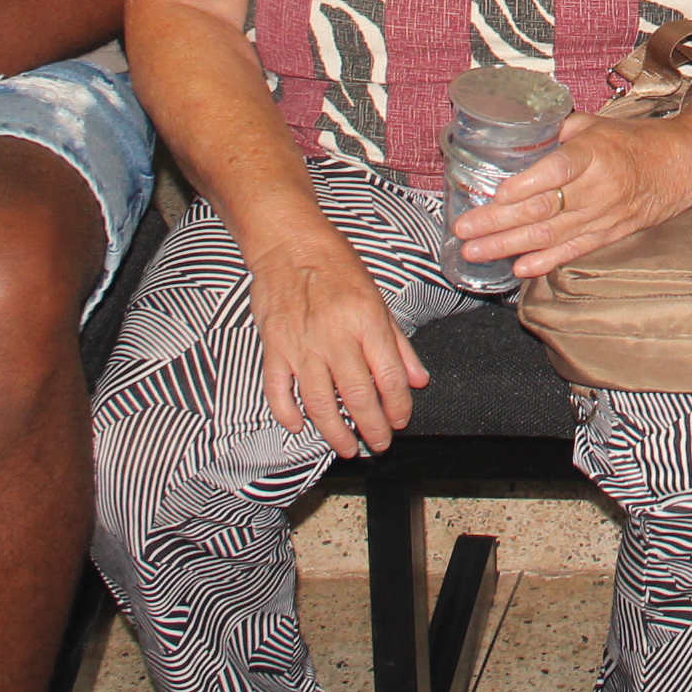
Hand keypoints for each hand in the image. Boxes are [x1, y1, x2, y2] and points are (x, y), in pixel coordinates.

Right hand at [246, 228, 429, 455]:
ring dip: (335, 432)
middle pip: (357, 397)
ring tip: (347, 447)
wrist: (290, 244)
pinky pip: (279, 391)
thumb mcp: (378, 298)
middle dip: (372, 428)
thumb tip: (417, 380)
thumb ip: (398, 343)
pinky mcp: (273, 347)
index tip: (400, 422)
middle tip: (378, 445)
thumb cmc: (337, 266)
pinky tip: (300, 426)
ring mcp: (301, 345)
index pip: (389, 377)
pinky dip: (288, 414)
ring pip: (320, 403)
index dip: (397, 407)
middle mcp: (335, 336)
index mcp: (366, 321)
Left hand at [447, 109, 691, 281]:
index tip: (498, 192)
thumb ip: (557, 131)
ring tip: (474, 251)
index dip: (528, 183)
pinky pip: (573, 251)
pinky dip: (545, 262)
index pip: (559, 169)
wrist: (681, 166)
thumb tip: (516, 136)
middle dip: (498, 222)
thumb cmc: (634, 141)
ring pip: (550, 234)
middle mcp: (599, 187)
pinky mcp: (608, 235)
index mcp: (596, 153)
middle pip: (544, 208)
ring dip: (509, 245)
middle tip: (464, 229)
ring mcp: (604, 216)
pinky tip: (518, 268)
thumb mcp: (596, 124)